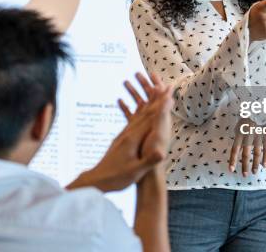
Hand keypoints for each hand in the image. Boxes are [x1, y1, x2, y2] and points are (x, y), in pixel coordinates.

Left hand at [67, 73, 172, 191]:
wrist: (95, 181)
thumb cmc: (115, 178)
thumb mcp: (134, 171)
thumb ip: (148, 161)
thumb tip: (162, 153)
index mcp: (133, 138)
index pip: (150, 117)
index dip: (161, 105)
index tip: (169, 92)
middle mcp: (128, 133)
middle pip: (144, 111)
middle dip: (156, 98)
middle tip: (165, 85)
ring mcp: (123, 136)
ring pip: (137, 114)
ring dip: (146, 101)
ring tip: (151, 91)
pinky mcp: (120, 140)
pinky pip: (130, 122)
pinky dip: (134, 112)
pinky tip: (130, 106)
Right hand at [119, 73, 172, 163]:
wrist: (146, 177)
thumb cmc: (152, 160)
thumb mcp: (157, 139)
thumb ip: (162, 116)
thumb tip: (170, 98)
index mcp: (161, 122)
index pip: (161, 100)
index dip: (158, 87)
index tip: (153, 73)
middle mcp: (154, 123)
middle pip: (150, 99)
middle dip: (144, 85)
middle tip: (136, 73)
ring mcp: (145, 128)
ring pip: (140, 106)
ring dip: (134, 93)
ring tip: (125, 81)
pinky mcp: (137, 134)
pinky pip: (131, 116)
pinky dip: (126, 107)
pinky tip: (119, 100)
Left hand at [228, 118, 265, 176]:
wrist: (260, 106)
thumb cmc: (247, 118)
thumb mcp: (239, 126)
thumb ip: (239, 139)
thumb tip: (237, 153)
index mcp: (240, 131)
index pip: (235, 148)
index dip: (233, 160)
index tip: (231, 170)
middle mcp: (249, 133)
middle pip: (246, 153)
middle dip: (245, 165)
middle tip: (244, 175)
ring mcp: (259, 134)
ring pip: (257, 152)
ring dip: (256, 163)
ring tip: (254, 172)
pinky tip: (264, 165)